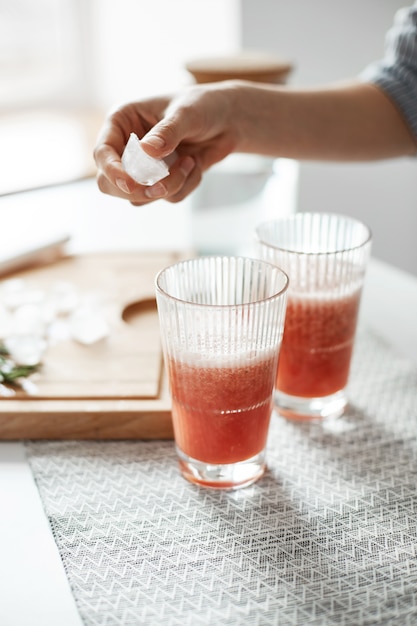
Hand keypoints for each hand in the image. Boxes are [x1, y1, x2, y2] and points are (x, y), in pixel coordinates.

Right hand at [93, 83, 239, 204]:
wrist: (228, 120)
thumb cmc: (203, 106)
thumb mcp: (186, 113)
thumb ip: (167, 132)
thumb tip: (146, 150)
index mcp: (122, 122)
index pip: (103, 153)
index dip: (112, 171)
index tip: (129, 184)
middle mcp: (127, 146)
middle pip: (111, 184)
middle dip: (138, 190)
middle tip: (162, 187)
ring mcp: (143, 167)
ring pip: (141, 196)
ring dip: (169, 186)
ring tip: (190, 162)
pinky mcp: (161, 181)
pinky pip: (167, 197)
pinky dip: (185, 186)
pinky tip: (195, 164)